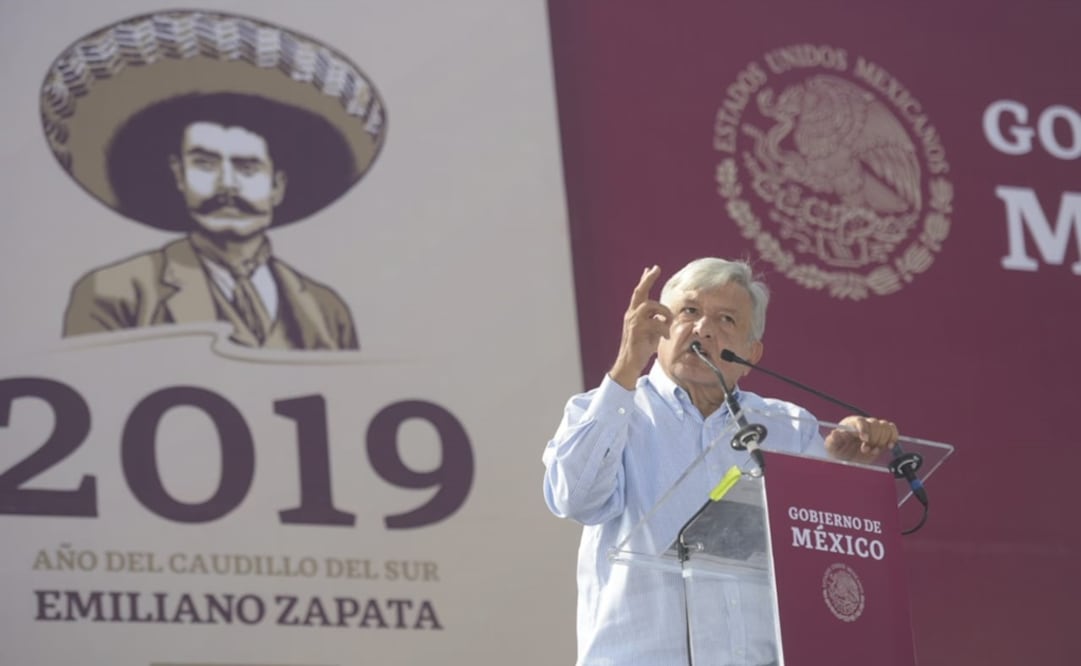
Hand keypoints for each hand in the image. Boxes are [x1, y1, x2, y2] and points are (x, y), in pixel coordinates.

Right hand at [608, 266, 671, 389]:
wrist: (629, 363)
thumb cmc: (641, 348)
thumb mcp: (651, 332)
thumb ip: (656, 322)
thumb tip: (664, 317)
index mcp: (634, 314)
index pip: (639, 293)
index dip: (645, 280)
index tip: (650, 268)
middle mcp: (631, 314)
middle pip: (639, 292)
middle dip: (648, 279)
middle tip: (655, 268)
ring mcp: (633, 321)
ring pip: (650, 305)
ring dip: (663, 311)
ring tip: (668, 322)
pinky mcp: (637, 330)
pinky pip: (655, 323)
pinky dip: (664, 329)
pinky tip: (665, 337)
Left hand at [825, 416, 898, 463]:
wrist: (847, 454)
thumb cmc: (838, 448)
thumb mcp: (832, 447)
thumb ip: (832, 440)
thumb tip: (835, 432)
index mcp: (851, 423)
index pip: (860, 422)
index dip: (864, 430)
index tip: (865, 440)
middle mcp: (864, 423)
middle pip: (875, 424)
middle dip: (872, 439)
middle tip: (864, 450)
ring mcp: (874, 428)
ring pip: (884, 427)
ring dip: (881, 441)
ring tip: (873, 450)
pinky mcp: (883, 434)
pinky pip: (892, 429)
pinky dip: (893, 437)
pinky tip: (889, 446)